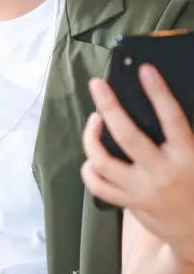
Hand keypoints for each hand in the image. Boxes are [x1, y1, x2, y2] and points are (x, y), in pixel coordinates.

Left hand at [81, 65, 193, 264]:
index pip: (173, 119)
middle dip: (110, 107)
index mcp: (187, 157)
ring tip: (94, 119)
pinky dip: (90, 169)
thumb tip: (158, 104)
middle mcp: (162, 173)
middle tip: (97, 85)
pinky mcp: (128, 203)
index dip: (159, 93)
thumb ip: (182, 136)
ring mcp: (142, 190)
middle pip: (128, 137)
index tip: (145, 70)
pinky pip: (98, 186)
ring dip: (92, 138)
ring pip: (104, 162)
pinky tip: (90, 156)